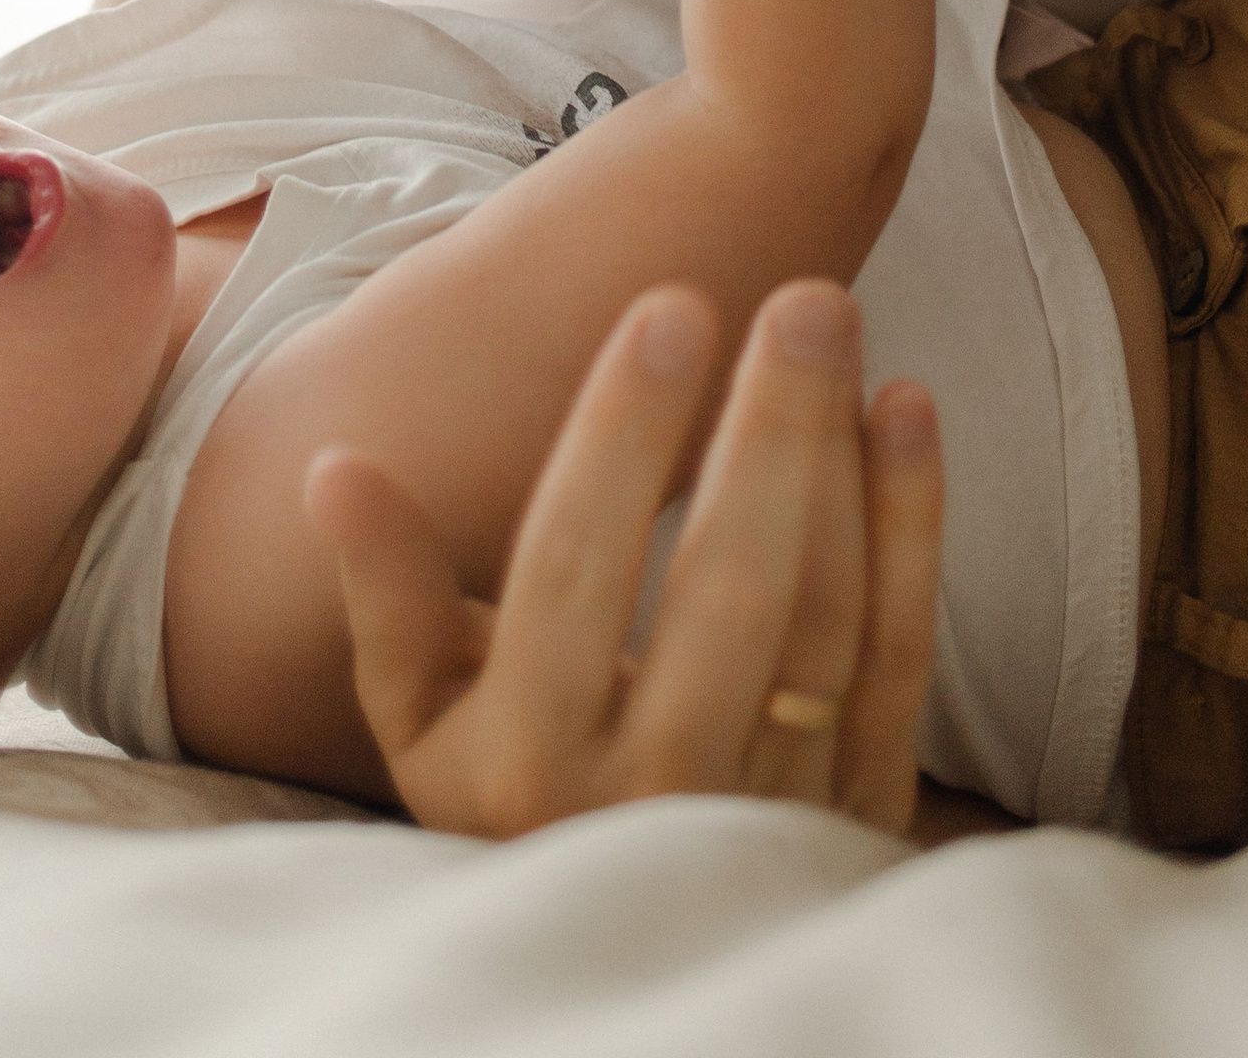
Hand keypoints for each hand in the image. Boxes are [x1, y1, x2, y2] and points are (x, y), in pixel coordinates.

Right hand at [306, 279, 941, 842]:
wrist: (634, 954)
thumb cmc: (510, 794)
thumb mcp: (424, 724)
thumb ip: (388, 597)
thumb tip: (335, 468)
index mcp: (529, 763)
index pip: (576, 569)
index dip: (624, 435)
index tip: (669, 305)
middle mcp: (655, 794)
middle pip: (730, 588)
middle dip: (772, 428)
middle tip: (806, 293)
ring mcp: (770, 806)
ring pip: (825, 616)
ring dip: (842, 458)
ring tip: (834, 318)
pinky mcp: (860, 808)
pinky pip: (895, 652)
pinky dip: (912, 527)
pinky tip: (906, 408)